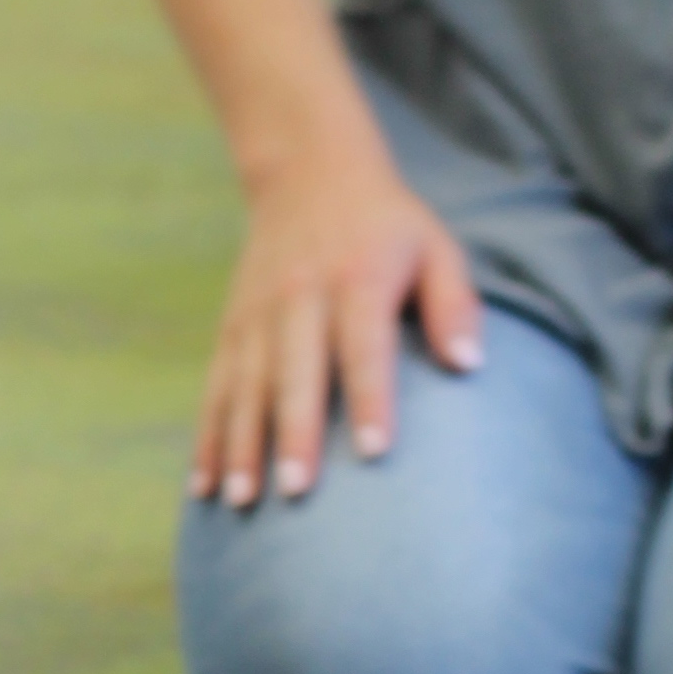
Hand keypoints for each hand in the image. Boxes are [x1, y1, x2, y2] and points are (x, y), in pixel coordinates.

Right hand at [196, 148, 483, 507]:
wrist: (307, 172)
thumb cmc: (387, 226)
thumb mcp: (435, 247)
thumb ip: (454, 304)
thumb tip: (470, 365)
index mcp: (357, 279)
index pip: (364, 346)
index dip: (369, 397)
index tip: (375, 450)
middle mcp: (301, 298)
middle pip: (295, 373)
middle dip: (292, 434)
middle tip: (295, 491)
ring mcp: (258, 315)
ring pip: (246, 386)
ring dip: (239, 444)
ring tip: (238, 501)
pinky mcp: (232, 327)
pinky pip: (217, 387)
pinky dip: (207, 436)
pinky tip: (202, 484)